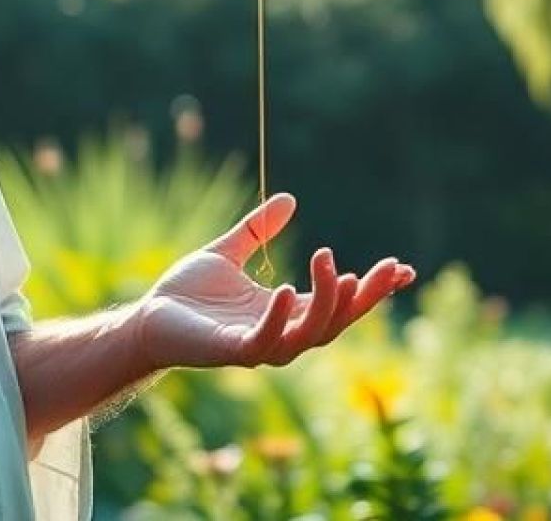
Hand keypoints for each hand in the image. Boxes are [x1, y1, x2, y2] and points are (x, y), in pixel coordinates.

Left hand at [133, 194, 415, 370]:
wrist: (146, 318)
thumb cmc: (186, 293)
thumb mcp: (229, 252)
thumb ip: (258, 230)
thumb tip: (290, 199)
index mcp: (286, 311)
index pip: (340, 304)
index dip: (372, 290)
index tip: (403, 269)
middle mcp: (280, 332)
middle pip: (337, 322)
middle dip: (365, 298)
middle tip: (389, 267)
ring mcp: (258, 345)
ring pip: (310, 335)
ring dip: (327, 304)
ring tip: (334, 264)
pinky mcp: (231, 352)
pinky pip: (264, 342)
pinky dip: (278, 319)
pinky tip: (286, 290)